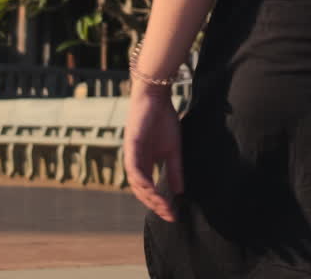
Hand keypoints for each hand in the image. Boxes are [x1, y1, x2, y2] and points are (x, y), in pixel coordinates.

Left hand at [124, 85, 183, 221]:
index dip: (160, 203)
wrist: (157, 97)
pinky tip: (150, 189)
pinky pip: (134, 167)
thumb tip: (179, 192)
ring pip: (136, 182)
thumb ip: (174, 171)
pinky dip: (141, 180)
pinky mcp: (131, 145)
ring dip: (149, 196)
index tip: (173, 215)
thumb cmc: (164, 120)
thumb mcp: (173, 150)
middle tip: (168, 214)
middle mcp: (136, 162)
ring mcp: (132, 154)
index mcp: (144, 163)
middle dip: (155, 204)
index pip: (149, 189)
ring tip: (162, 205)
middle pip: (141, 190)